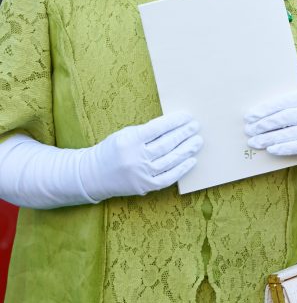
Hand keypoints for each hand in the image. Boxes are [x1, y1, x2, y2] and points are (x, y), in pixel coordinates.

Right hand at [80, 112, 201, 200]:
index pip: (157, 128)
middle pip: (166, 144)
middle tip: (196, 126)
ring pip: (170, 160)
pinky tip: (192, 160)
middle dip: (184, 134)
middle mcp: (136, 157)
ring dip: (187, 150)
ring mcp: (141, 173)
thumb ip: (147, 132)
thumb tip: (174, 126)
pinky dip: (182, 169)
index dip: (175, 121)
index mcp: (129, 140)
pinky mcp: (145, 186)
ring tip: (198, 141)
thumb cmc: (113, 150)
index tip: (188, 116)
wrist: (92, 175)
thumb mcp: (125, 135)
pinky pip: (168, 178)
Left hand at [244, 91, 296, 159]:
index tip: (250, 116)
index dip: (266, 108)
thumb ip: (293, 109)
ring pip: (290, 133)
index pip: (285, 101)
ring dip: (269, 138)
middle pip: (285, 117)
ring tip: (254, 142)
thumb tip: (261, 116)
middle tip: (249, 130)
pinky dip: (283, 148)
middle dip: (264, 124)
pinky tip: (271, 150)